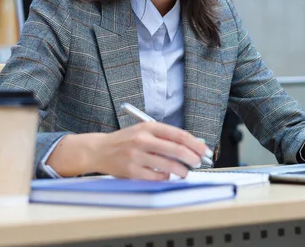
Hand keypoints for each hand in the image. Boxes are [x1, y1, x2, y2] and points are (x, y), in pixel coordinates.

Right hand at [91, 122, 211, 179]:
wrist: (100, 150)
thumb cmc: (126, 141)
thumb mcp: (145, 132)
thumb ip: (165, 137)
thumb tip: (191, 145)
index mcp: (149, 127)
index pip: (179, 135)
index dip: (195, 144)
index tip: (204, 150)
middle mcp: (143, 140)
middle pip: (176, 150)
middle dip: (192, 158)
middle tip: (198, 162)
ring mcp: (137, 156)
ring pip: (169, 165)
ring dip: (182, 171)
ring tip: (185, 172)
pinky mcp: (132, 171)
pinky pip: (156, 177)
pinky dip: (165, 177)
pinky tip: (167, 175)